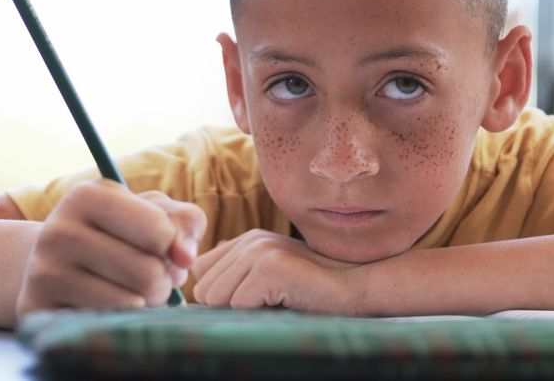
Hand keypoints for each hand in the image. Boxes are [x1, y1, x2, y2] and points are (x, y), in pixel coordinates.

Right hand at [15, 179, 205, 319]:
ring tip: (135, 291)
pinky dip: (121, 321)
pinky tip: (111, 307)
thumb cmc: (116, 232)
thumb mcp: (151, 212)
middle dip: (163, 280)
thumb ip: (184, 221)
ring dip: (146, 303)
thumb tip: (185, 257)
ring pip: (130, 303)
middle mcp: (58, 231)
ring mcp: (43, 273)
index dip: (173, 245)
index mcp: (86, 196)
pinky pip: (106, 326)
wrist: (52, 262)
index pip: (159, 231)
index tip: (162, 246)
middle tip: (153, 277)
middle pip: (148, 272)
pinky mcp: (39, 310)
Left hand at [191, 229, 366, 313]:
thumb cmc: (312, 292)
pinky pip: (238, 305)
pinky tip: (285, 302)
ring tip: (275, 302)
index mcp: (246, 240)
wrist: (355, 288)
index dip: (218, 294)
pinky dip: (259, 313)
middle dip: (229, 306)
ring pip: (216, 298)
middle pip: (204, 289)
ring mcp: (259, 251)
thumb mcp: (270, 279)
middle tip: (267, 303)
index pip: (200, 271)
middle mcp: (249, 240)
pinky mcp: (269, 267)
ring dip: (244, 311)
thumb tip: (198, 296)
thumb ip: (238, 276)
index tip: (249, 300)